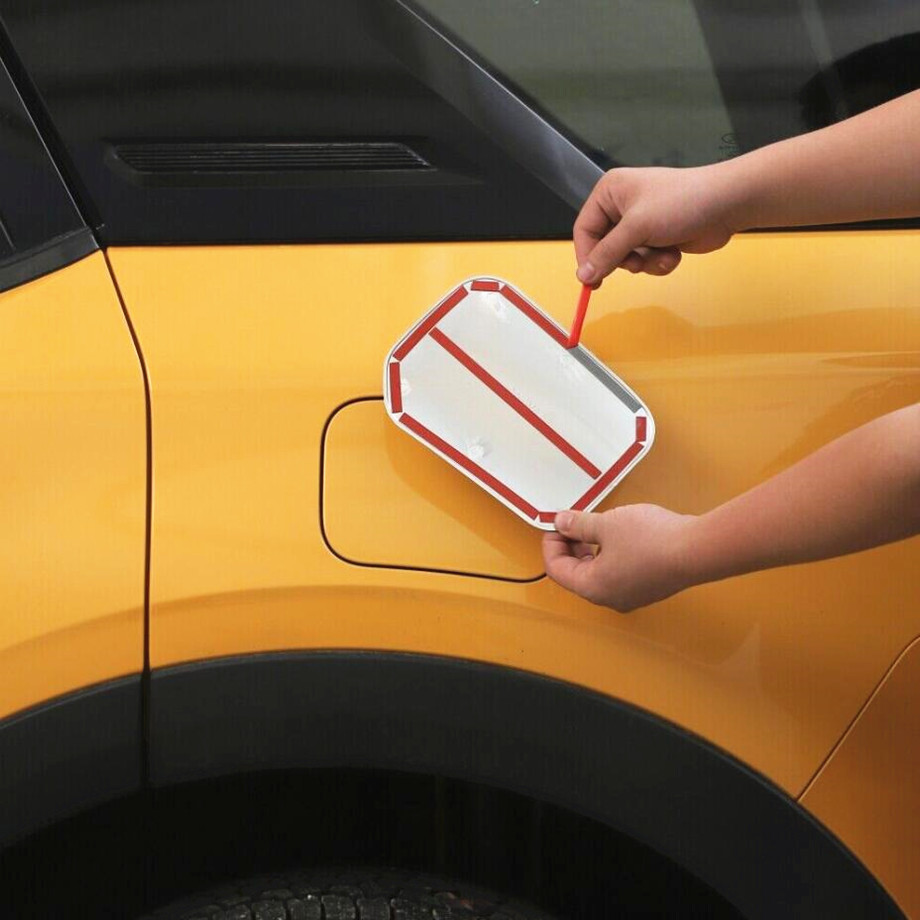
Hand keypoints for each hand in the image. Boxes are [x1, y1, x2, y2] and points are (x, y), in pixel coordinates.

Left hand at [542, 505, 697, 611]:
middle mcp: (609, 598)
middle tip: (572, 522)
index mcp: (592, 587)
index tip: (555, 523)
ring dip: (590, 550)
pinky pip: (618, 573)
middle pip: (576, 574)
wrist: (696, 550)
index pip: (556, 569)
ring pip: (598, 574)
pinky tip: (618, 535)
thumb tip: (561, 523)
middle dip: (570, 546)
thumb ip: (578, 525)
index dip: (551, 544)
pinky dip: (609, 555)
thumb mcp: (606, 524)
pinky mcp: (648, 588)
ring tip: (595, 525)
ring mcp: (631, 596)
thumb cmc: (649, 539)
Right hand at [574, 165, 740, 285]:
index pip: (584, 229)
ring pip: (626, 258)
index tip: (591, 279)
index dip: (587, 256)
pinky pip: (645, 261)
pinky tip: (674, 253)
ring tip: (663, 254)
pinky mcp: (658, 238)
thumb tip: (582, 276)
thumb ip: (607, 253)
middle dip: (624, 260)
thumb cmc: (680, 204)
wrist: (727, 205)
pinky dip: (658, 262)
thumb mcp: (637, 228)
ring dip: (645, 262)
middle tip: (637, 263)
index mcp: (610, 193)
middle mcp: (621, 207)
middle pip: (604, 247)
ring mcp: (641, 224)